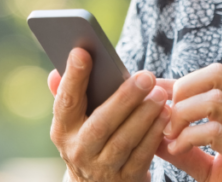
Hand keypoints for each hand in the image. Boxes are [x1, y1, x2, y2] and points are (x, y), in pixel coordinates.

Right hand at [47, 48, 171, 181]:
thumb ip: (69, 95)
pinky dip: (154, 133)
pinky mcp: (125, 179)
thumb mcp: (75, 122)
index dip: (73, 77)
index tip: (83, 52)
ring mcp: (101, 168)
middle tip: (145, 76)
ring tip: (160, 94)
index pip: (66, 101)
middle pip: (101, 123)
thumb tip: (55, 72)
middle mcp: (78, 151)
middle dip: (124, 98)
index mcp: (63, 130)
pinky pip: (142, 154)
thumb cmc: (90, 138)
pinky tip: (165, 115)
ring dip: (145, 115)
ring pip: (124, 140)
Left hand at [158, 63, 221, 181]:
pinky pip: (216, 133)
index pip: (211, 77)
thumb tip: (154, 138)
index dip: (178, 81)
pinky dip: (190, 137)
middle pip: (217, 74)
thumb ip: (187, 151)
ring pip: (216, 99)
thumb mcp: (211, 167)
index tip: (153, 94)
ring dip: (183, 113)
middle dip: (184, 88)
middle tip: (166, 115)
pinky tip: (178, 149)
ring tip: (170, 134)